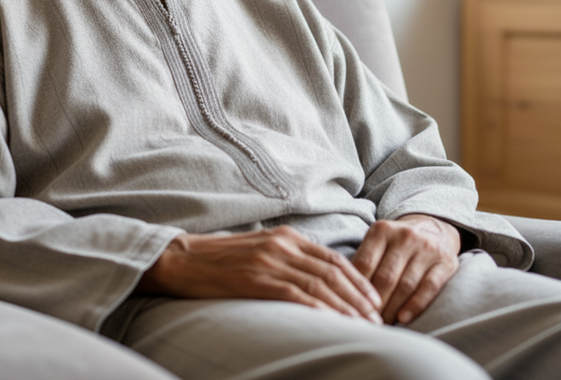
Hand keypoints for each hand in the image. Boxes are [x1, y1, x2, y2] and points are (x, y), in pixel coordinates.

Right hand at [138, 225, 382, 322]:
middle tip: (376, 317)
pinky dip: (319, 309)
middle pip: (332, 271)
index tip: (371, 298)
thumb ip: (286, 257)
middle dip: (358, 295)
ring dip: (345, 306)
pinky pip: (297, 295)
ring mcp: (270, 261)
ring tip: (362, 324)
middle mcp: (282, 245)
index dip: (356, 279)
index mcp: (285, 236)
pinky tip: (333, 322)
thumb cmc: (220, 258)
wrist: (184, 259)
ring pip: (320, 285)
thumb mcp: (260, 249)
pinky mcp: (257, 279)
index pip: (331, 258)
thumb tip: (314, 278)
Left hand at [351, 214, 460, 324]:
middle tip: (367, 321)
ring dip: (392, 308)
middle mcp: (405, 236)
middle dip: (375, 303)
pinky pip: (428, 287)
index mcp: (382, 230)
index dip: (357, 288)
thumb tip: (344, 291)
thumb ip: (363, 261)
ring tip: (383, 323)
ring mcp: (426, 248)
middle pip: (385, 277)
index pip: (365, 263)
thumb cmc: (396, 243)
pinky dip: (414, 305)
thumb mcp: (378, 242)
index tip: (352, 307)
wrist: (432, 228)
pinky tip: (403, 318)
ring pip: (406, 285)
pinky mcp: (445, 262)